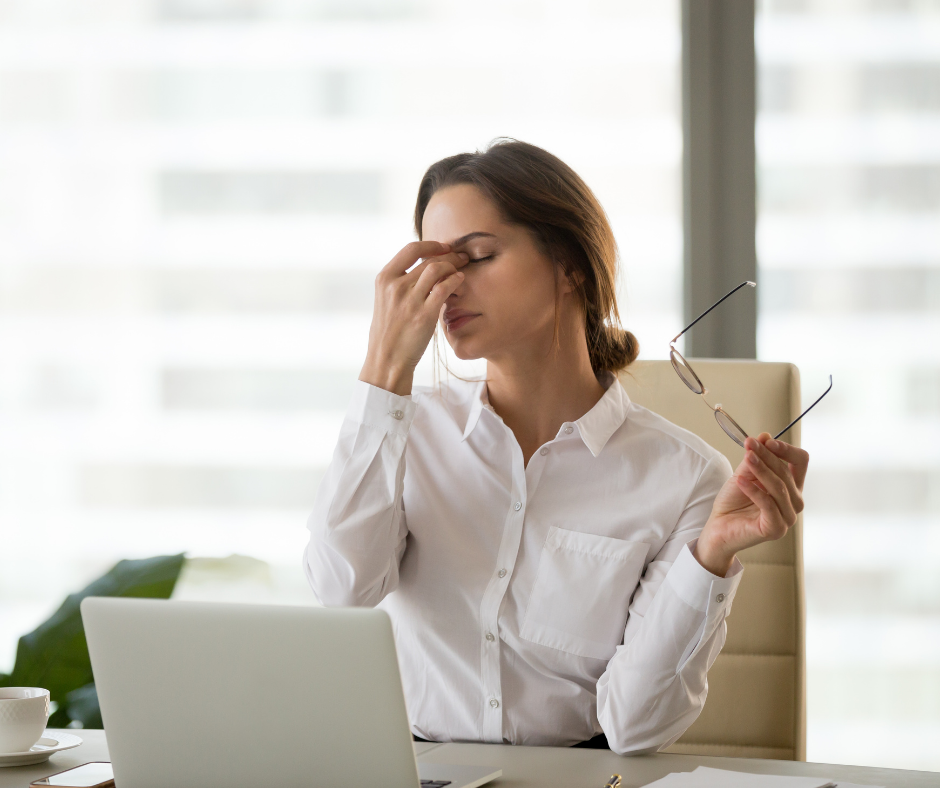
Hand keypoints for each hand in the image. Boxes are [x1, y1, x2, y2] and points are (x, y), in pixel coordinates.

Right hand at [359, 241, 468, 395]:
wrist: (386, 359)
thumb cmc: (388, 332)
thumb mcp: (385, 301)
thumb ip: (399, 283)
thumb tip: (419, 268)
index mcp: (384, 279)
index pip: (410, 249)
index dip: (431, 245)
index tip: (444, 247)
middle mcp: (395, 286)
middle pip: (428, 260)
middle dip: (449, 255)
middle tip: (461, 257)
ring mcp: (409, 300)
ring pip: (437, 270)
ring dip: (454, 267)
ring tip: (462, 270)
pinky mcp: (424, 315)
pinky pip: (444, 288)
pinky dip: (455, 281)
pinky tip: (460, 282)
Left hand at [694, 433, 809, 576]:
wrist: (719, 526)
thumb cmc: (733, 502)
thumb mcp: (744, 474)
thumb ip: (755, 458)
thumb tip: (765, 436)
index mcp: (791, 487)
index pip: (800, 461)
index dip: (786, 449)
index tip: (766, 441)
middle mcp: (794, 502)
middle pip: (786, 472)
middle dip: (767, 456)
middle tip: (749, 444)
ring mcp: (787, 517)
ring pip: (779, 487)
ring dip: (761, 470)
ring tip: (746, 458)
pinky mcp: (775, 529)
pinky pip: (768, 505)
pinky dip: (754, 490)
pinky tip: (740, 480)